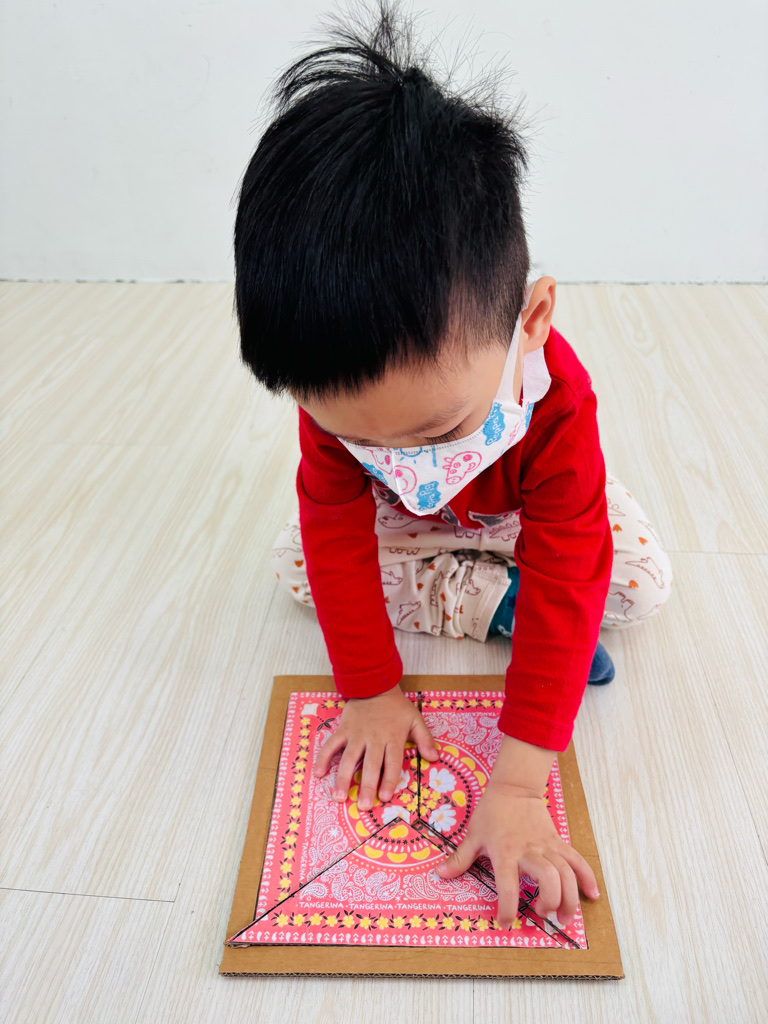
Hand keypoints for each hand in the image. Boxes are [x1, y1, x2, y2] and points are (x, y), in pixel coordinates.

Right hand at [313, 683, 438, 809]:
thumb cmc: (396, 707)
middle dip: (367, 786)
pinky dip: (324, 758)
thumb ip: (425, 739)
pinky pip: (331, 745)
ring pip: (349, 758)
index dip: (389, 781)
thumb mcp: (415, 719)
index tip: (385, 797)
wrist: (374, 685)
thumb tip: (434, 758)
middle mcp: (374, 738)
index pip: (392, 763)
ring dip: (343, 778)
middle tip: (363, 806)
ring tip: (338, 797)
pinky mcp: (343, 729)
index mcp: (392, 738)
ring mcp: (356, 734)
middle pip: (371, 765)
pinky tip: (319, 774)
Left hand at [435, 779, 599, 927]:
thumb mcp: (473, 835)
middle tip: (544, 915)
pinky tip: (592, 895)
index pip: (508, 885)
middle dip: (550, 902)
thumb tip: (439, 875)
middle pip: (548, 879)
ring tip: (565, 917)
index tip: (506, 923)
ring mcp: (547, 846)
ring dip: (569, 898)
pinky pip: (577, 860)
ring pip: (566, 873)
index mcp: (505, 852)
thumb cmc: (492, 812)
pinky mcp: (559, 841)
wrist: (515, 787)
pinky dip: (587, 877)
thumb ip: (460, 859)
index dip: (507, 908)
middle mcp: (529, 851)